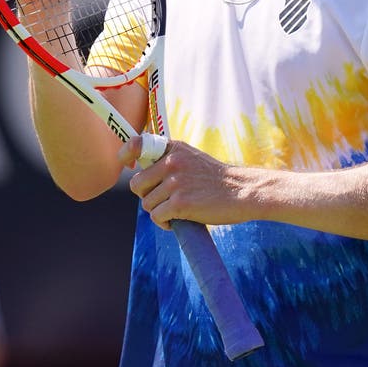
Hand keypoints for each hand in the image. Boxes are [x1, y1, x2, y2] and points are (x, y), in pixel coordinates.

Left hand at [119, 136, 249, 228]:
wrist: (242, 191)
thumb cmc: (215, 179)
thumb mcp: (192, 158)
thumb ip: (169, 160)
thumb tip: (142, 171)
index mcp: (174, 149)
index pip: (138, 144)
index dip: (126, 154)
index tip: (126, 162)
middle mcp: (172, 162)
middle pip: (137, 184)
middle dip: (147, 195)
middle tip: (165, 199)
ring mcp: (175, 182)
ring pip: (147, 204)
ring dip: (159, 211)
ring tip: (178, 210)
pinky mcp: (180, 203)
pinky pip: (157, 217)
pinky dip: (165, 222)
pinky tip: (179, 219)